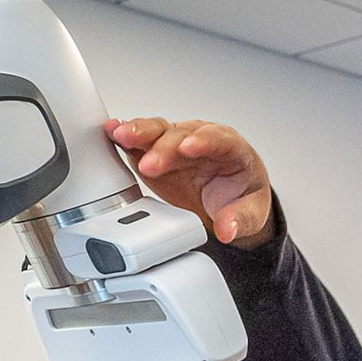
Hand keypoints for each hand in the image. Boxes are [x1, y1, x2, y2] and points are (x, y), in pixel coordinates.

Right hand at [106, 117, 274, 247]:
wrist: (227, 198)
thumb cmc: (240, 195)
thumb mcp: (250, 213)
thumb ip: (239, 220)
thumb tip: (227, 229)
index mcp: (231, 148)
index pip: (217, 139)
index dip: (202, 141)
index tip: (188, 149)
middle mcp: (201, 139)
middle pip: (181, 135)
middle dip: (163, 148)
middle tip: (148, 166)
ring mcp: (176, 143)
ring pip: (157, 131)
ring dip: (138, 133)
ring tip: (119, 135)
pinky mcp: (156, 151)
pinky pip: (140, 140)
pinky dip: (125, 136)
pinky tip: (111, 132)